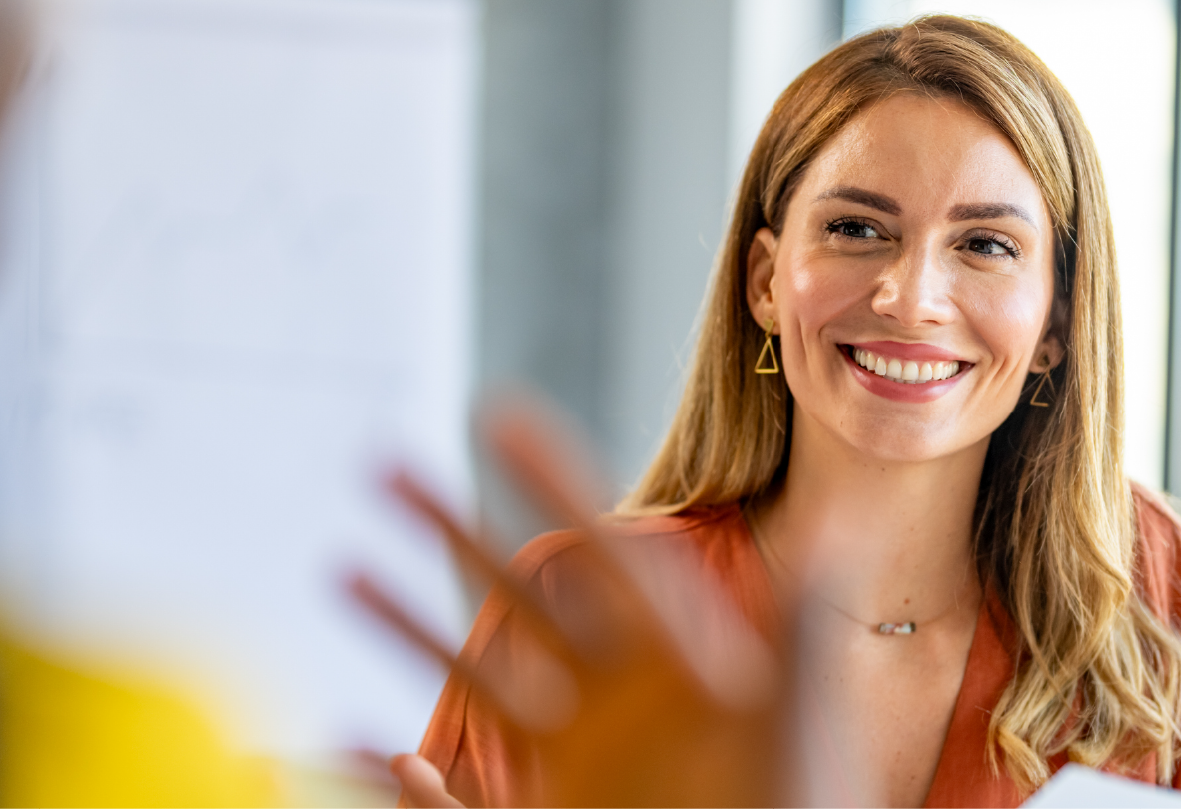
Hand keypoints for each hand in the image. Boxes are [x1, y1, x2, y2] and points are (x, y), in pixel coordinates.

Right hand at [351, 399, 788, 808]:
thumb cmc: (793, 806)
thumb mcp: (790, 718)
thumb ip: (794, 631)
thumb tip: (838, 528)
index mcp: (673, 654)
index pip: (599, 548)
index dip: (548, 476)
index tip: (497, 411)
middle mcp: (614, 692)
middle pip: (515, 591)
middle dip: (449, 526)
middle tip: (385, 463)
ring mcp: (575, 751)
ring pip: (472, 672)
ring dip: (403, 619)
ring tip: (342, 565)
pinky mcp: (546, 806)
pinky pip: (457, 786)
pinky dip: (397, 767)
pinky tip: (348, 737)